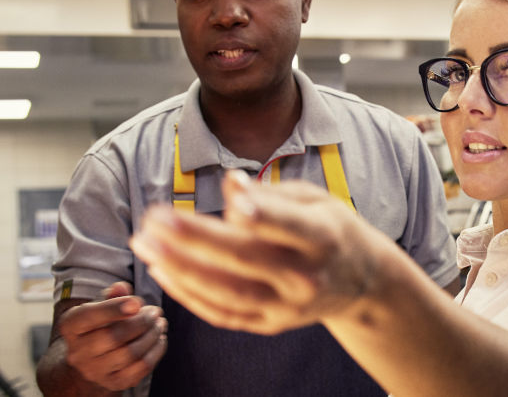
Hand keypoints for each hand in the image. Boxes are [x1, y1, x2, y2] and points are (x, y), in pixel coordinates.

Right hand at [58, 282, 167, 390]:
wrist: (90, 362)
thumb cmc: (98, 326)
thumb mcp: (99, 307)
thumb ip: (111, 295)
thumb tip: (121, 287)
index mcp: (71, 326)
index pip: (90, 316)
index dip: (114, 309)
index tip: (137, 302)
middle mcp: (78, 352)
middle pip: (114, 336)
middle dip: (141, 322)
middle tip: (155, 312)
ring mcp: (95, 371)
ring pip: (131, 353)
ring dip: (152, 335)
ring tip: (160, 323)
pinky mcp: (114, 383)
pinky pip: (141, 368)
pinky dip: (156, 351)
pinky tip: (159, 339)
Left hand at [131, 171, 382, 334]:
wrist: (362, 282)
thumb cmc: (331, 229)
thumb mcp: (315, 199)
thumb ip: (271, 192)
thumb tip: (229, 182)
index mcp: (323, 235)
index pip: (287, 224)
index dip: (259, 211)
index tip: (228, 197)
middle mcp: (306, 275)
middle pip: (244, 257)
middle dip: (193, 238)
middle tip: (154, 219)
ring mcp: (288, 306)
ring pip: (227, 292)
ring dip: (179, 269)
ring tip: (145, 244)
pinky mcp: (273, 325)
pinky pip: (224, 314)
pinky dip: (190, 295)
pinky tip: (164, 271)